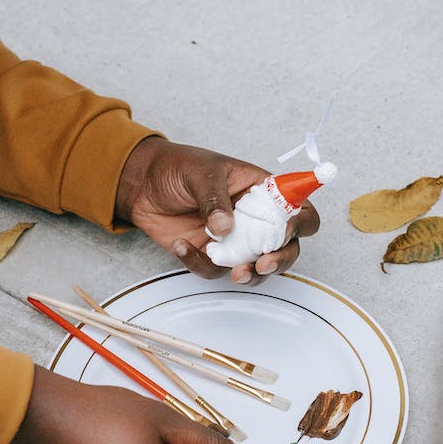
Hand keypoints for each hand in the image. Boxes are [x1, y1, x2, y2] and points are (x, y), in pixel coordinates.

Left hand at [115, 138, 319, 284]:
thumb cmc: (178, 167)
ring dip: (250, 276)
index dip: (300, 223)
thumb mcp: (201, 173)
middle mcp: (254, 220)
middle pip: (286, 247)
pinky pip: (213, 271)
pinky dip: (198, 264)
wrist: (142, 183)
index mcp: (262, 192)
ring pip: (255, 268)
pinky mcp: (209, 255)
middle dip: (280, 260)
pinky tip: (181, 246)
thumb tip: (226, 228)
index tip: (286, 231)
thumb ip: (216, 200)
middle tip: (263, 264)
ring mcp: (234, 240)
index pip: (299, 209)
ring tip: (235, 273)